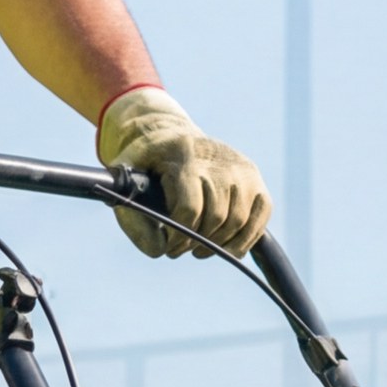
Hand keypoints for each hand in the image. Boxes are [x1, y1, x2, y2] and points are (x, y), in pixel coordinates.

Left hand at [95, 86, 268, 259]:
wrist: (170, 135)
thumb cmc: (146, 165)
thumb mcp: (127, 184)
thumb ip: (134, 220)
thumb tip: (159, 250)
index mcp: (183, 154)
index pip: (190, 208)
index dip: (179, 236)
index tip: (168, 247)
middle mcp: (218, 157)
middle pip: (216, 217)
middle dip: (196, 242)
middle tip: (180, 250)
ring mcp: (241, 167)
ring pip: (238, 221)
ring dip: (218, 246)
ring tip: (198, 249)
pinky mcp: (254, 179)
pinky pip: (259, 218)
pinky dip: (244, 240)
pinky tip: (225, 248)